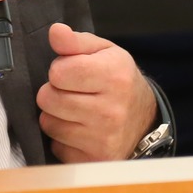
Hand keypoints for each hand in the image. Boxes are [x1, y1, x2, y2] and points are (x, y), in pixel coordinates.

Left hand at [37, 23, 155, 162]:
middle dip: (53, 93)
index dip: (59, 69)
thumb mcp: (104, 52)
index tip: (71, 72)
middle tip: (71, 92)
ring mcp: (103, 139)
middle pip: (48, 99)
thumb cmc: (119, 81)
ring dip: (55, 116)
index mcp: (114, 77)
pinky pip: (56, 146)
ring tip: (75, 110)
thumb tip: (56, 32)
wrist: (144, 119)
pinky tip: (79, 130)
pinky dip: (62, 139)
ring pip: (48, 123)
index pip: (59, 72)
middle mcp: (111, 111)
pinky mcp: (94, 159)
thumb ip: (75, 41)